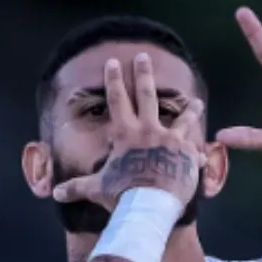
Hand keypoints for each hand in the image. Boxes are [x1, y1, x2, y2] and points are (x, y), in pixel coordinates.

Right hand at [54, 53, 205, 208]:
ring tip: (196, 101)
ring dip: (189, 109)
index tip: (113, 61)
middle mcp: (149, 129)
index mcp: (125, 133)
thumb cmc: (122, 194)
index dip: (113, 79)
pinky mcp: (187, 152)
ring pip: (182, 117)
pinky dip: (199, 149)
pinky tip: (206, 150)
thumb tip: (55, 194)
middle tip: (144, 56)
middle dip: (143, 73)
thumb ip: (77, 188)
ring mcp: (170, 138)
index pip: (117, 99)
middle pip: (146, 94)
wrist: (149, 205)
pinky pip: (195, 148)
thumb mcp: (96, 188)